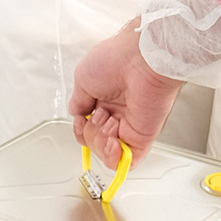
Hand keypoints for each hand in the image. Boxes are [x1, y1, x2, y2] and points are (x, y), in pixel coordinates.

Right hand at [69, 22, 182, 166]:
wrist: (140, 60)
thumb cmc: (117, 60)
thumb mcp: (82, 79)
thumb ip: (78, 103)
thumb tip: (77, 116)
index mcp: (105, 100)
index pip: (88, 127)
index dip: (81, 129)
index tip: (82, 118)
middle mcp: (118, 114)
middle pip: (94, 141)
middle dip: (89, 132)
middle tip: (98, 114)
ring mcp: (130, 126)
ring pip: (106, 153)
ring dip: (99, 141)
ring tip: (108, 121)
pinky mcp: (142, 137)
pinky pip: (126, 161)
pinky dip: (114, 157)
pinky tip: (112, 141)